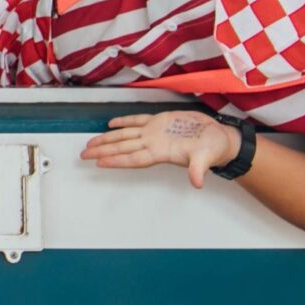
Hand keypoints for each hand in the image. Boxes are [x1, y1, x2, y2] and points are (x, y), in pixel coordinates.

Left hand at [80, 110, 239, 188]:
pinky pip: (137, 121)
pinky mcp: (160, 121)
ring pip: (125, 135)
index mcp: (161, 152)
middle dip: (103, 150)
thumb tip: (197, 183)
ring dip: (107, 139)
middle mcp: (153, 143)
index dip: (116, 160)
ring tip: (90, 143)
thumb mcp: (206, 158)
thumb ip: (199, 170)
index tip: (99, 162)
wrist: (220, 137)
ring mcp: (155, 133)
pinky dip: (123, 122)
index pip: (133, 158)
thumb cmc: (213, 148)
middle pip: (123, 147)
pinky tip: (111, 124)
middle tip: (84, 154)